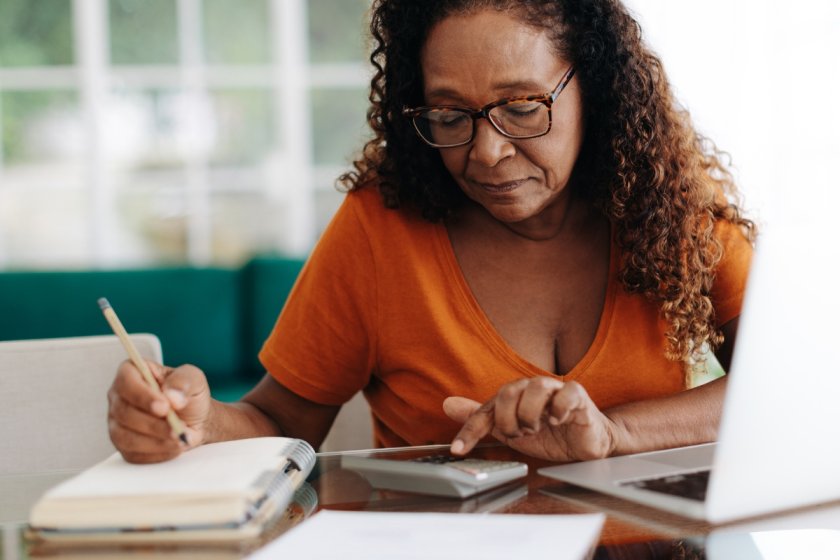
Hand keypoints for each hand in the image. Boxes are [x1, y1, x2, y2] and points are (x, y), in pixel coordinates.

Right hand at [107, 360, 211, 462]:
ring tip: (180, 438)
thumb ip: (184, 382)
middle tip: (178, 428)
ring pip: (125, 436)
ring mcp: (118, 423)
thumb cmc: (189, 395)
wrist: (195, 419)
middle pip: (123, 412)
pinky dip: (156, 453)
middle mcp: (119, 397)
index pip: (126, 381)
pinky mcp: (124, 445)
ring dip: (156, 440)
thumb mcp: (193, 379)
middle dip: (153, 424)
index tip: (164, 407)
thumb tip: (172, 396)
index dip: (143, 396)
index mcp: (132, 372)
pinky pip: (133, 453)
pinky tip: (174, 447)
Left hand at [443, 377, 619, 461]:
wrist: (585, 443)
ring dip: (531, 415)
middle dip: (509, 421)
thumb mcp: (510, 430)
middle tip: (519, 435)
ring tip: (537, 429)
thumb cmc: (549, 434)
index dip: (471, 429)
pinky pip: (566, 393)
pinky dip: (558, 409)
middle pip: (508, 393)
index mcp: (514, 395)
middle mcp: (531, 388)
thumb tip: (448, 404)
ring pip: (535, 388)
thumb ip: (482, 418)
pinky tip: (556, 421)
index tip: (459, 449)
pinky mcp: (577, 395)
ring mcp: (555, 389)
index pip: (486, 409)